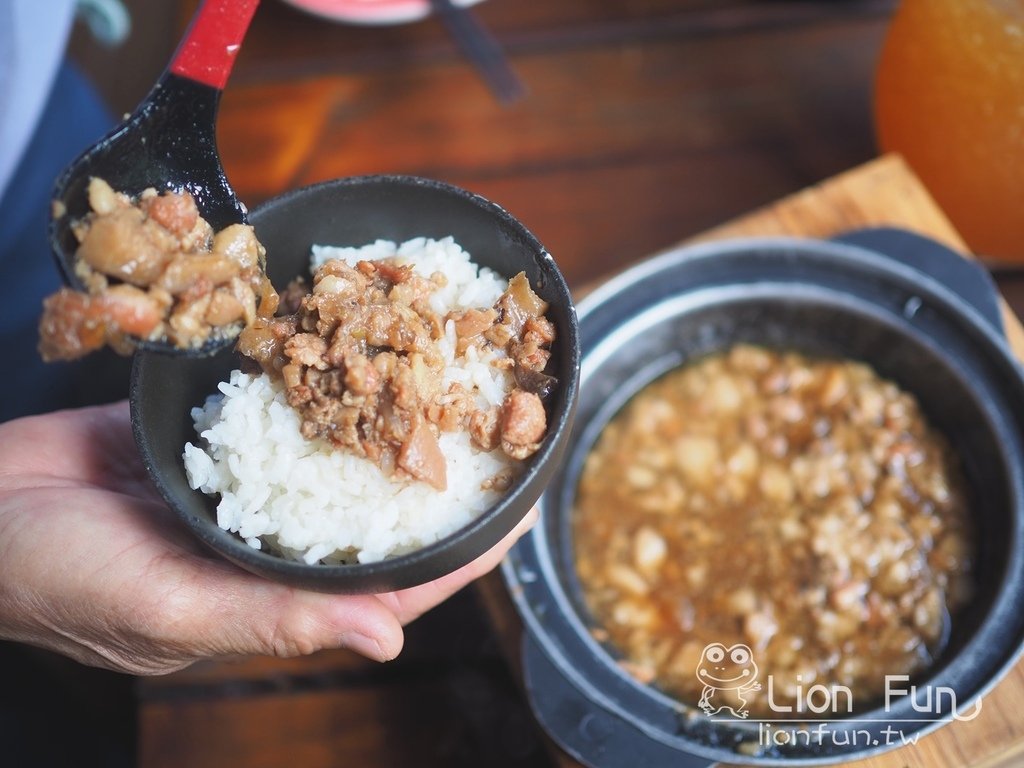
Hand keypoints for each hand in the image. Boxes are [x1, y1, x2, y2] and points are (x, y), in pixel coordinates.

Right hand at [0, 402, 536, 674]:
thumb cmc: (54, 577)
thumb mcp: (164, 609)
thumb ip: (273, 620)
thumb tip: (391, 640)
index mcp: (272, 593)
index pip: (398, 580)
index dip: (465, 549)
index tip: (527, 505)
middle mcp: (270, 540)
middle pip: (376, 509)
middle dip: (435, 470)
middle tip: (498, 421)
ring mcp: (242, 483)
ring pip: (333, 450)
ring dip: (384, 418)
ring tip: (445, 374)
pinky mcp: (207, 433)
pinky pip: (276, 404)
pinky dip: (314, 380)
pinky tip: (355, 345)